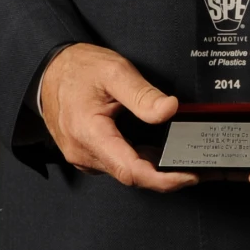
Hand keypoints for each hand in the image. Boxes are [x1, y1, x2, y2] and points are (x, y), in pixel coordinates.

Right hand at [38, 44, 197, 191]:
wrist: (49, 72)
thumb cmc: (77, 70)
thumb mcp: (114, 71)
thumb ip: (142, 94)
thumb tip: (169, 109)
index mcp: (89, 134)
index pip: (131, 171)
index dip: (163, 179)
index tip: (189, 175)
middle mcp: (85, 154)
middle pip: (133, 176)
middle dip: (167, 175)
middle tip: (200, 167)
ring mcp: (86, 157)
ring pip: (127, 172)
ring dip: (156, 170)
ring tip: (185, 160)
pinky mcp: (90, 155)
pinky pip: (119, 164)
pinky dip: (142, 162)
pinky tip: (160, 153)